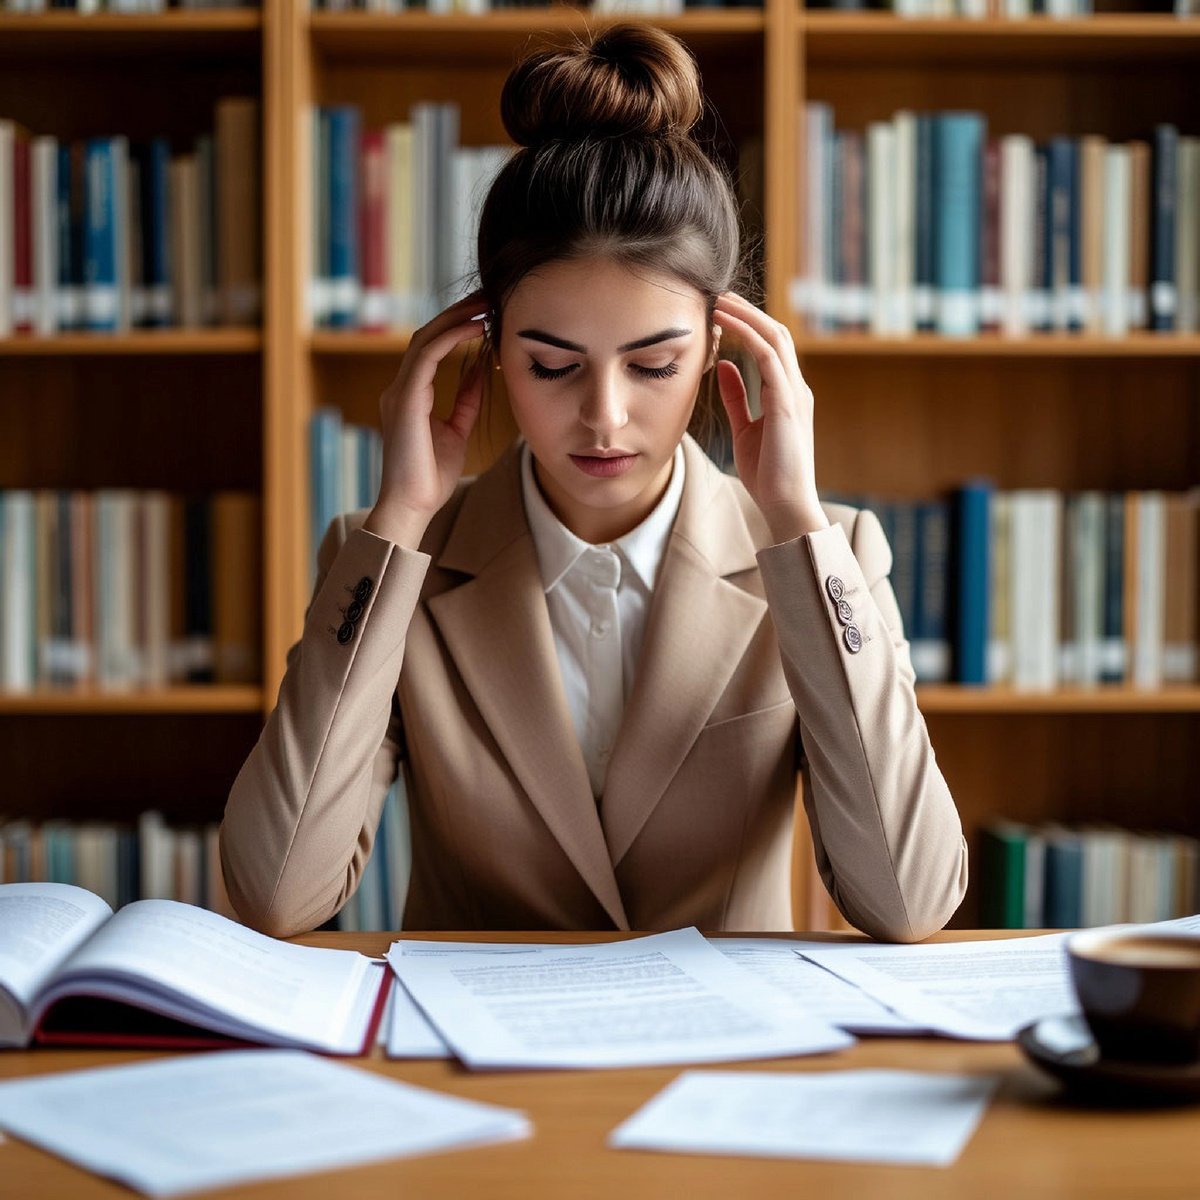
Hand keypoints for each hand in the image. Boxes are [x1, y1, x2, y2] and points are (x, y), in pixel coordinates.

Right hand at [368, 291, 488, 546]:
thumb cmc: (431, 477)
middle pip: (427, 335)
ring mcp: (399, 391)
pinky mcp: (406, 399)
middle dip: (456, 312)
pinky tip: (476, 327)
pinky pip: (428, 356)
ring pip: (425, 338)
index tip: (485, 312)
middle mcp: (401, 388)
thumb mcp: (456, 430)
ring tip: (484, 303)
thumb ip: (465, 400)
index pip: (432, 347)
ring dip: (455, 317)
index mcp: (411, 395)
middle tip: (487, 295)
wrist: (412, 506)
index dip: (456, 326)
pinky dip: (452, 337)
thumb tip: (481, 371)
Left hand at [712, 292, 828, 543]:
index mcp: (787, 394)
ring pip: (774, 337)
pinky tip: (725, 326)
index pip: (771, 346)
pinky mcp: (787, 403)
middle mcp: (795, 388)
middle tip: (720, 295)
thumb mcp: (745, 429)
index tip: (721, 311)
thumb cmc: (767, 474)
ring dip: (746, 316)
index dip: (748, 325)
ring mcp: (795, 393)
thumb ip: (737, 397)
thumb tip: (723, 367)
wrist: (785, 504)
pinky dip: (746, 336)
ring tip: (720, 301)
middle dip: (748, 311)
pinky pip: (768, 357)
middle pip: (776, 333)